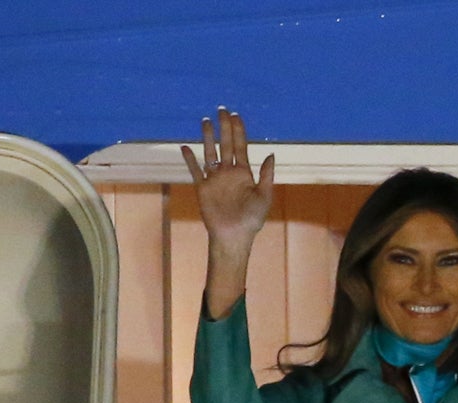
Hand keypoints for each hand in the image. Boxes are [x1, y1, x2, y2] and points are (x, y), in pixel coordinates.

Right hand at [182, 108, 275, 317]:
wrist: (234, 237)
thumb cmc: (252, 220)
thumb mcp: (265, 196)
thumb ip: (267, 175)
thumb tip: (271, 154)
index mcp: (244, 173)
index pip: (240, 146)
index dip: (239, 131)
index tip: (236, 115)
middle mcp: (228, 173)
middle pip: (225, 144)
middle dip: (225, 127)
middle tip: (222, 110)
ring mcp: (215, 179)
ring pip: (210, 153)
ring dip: (208, 137)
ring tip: (205, 121)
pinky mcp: (203, 188)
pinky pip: (195, 170)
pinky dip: (190, 159)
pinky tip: (185, 146)